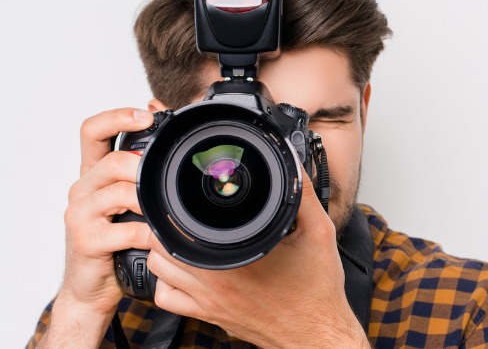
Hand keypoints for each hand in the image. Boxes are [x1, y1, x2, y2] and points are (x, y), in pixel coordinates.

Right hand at [40, 108, 153, 347]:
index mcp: (93, 174)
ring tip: (169, 209)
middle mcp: (82, 189)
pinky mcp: (86, 241)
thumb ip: (144, 174)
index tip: (148, 116)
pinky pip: (125, 229)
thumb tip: (171, 140)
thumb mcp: (132, 202)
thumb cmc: (119, 241)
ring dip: (151, 199)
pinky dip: (150, 232)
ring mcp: (80, 214)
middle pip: (112, 160)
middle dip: (144, 166)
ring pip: (119, 191)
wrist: (93, 288)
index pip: (93, 130)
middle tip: (168, 178)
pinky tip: (163, 238)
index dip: (118, 116)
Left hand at [147, 171, 368, 347]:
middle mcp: (214, 282)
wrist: (316, 332)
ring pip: (158, 269)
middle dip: (167, 222)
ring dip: (164, 248)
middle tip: (184, 210)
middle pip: (159, 244)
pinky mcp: (208, 316)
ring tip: (183, 234)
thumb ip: (303, 195)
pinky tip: (185, 268)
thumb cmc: (317, 289)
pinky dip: (166, 281)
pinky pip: (166, 298)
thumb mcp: (318, 232)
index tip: (184, 193)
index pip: (179, 225)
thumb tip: (292, 165)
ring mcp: (207, 302)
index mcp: (236, 258)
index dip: (175, 204)